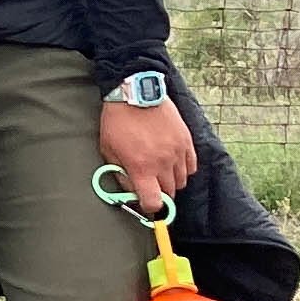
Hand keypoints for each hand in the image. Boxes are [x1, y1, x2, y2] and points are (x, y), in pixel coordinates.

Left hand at [99, 96, 197, 213]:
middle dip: (159, 194)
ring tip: (160, 172)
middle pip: (169, 194)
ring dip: (171, 182)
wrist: (136, 93)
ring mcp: (177, 152)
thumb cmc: (118, 121)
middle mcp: (163, 163)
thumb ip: (119, 173)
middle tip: (150, 186)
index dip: (149, 207)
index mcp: (141, 167)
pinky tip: (172, 163)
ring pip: (181, 182)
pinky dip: (183, 170)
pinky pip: (191, 167)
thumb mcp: (108, 149)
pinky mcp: (186, 142)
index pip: (153, 201)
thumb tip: (129, 190)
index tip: (145, 203)